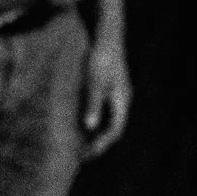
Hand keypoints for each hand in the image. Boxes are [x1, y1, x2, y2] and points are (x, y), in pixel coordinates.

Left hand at [80, 39, 131, 158]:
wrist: (105, 38)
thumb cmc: (100, 59)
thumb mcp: (94, 83)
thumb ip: (92, 104)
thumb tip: (90, 127)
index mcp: (121, 101)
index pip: (114, 129)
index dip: (102, 144)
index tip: (87, 155)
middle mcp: (120, 100)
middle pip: (111, 127)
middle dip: (97, 143)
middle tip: (81, 157)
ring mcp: (114, 95)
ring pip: (106, 120)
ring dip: (93, 134)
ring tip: (76, 147)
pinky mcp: (105, 89)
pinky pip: (99, 111)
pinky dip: (89, 121)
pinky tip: (75, 126)